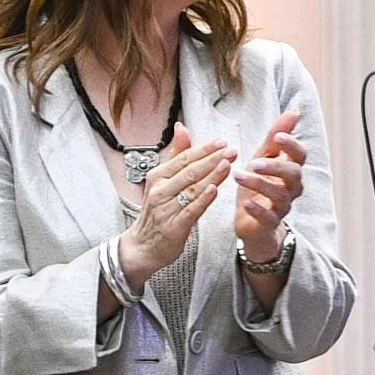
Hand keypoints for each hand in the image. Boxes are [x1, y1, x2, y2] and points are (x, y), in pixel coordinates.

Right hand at [112, 137, 237, 285]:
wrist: (143, 246)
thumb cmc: (157, 211)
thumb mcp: (162, 180)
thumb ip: (176, 155)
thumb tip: (182, 128)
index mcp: (158, 176)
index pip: (184, 158)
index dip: (204, 149)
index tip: (222, 141)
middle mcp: (160, 190)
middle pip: (190, 171)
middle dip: (212, 159)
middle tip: (231, 150)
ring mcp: (166, 208)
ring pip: (192, 189)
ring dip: (211, 176)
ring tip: (228, 164)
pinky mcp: (174, 226)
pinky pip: (190, 210)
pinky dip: (202, 200)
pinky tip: (214, 189)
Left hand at [228, 112, 306, 265]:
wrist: (252, 221)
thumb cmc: (259, 184)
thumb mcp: (264, 157)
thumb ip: (276, 136)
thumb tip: (295, 111)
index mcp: (290, 169)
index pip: (300, 155)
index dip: (292, 145)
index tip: (278, 136)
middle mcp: (291, 188)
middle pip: (294, 175)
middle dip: (275, 166)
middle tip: (254, 161)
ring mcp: (282, 206)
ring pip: (279, 195)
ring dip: (259, 184)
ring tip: (238, 176)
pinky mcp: (269, 223)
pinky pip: (268, 217)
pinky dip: (258, 209)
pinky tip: (246, 203)